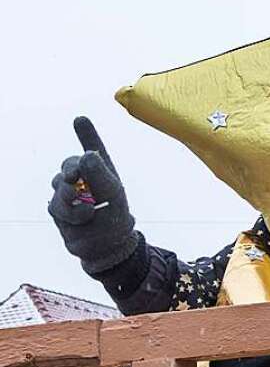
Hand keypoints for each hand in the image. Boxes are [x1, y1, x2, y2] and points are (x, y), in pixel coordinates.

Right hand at [48, 116, 137, 273]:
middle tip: (75, 175)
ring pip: (59, 184)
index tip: (80, 119)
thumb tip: (85, 155)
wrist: (106, 247)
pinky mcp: (57, 208)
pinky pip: (56, 204)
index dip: (87, 134)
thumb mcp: (113, 195)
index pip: (93, 149)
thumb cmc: (115, 218)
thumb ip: (100, 174)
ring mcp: (68, 193)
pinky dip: (71, 212)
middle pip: (69, 163)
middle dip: (71, 168)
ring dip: (72, 196)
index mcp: (102, 172)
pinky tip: (83, 218)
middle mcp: (84, 180)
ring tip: (89, 211)